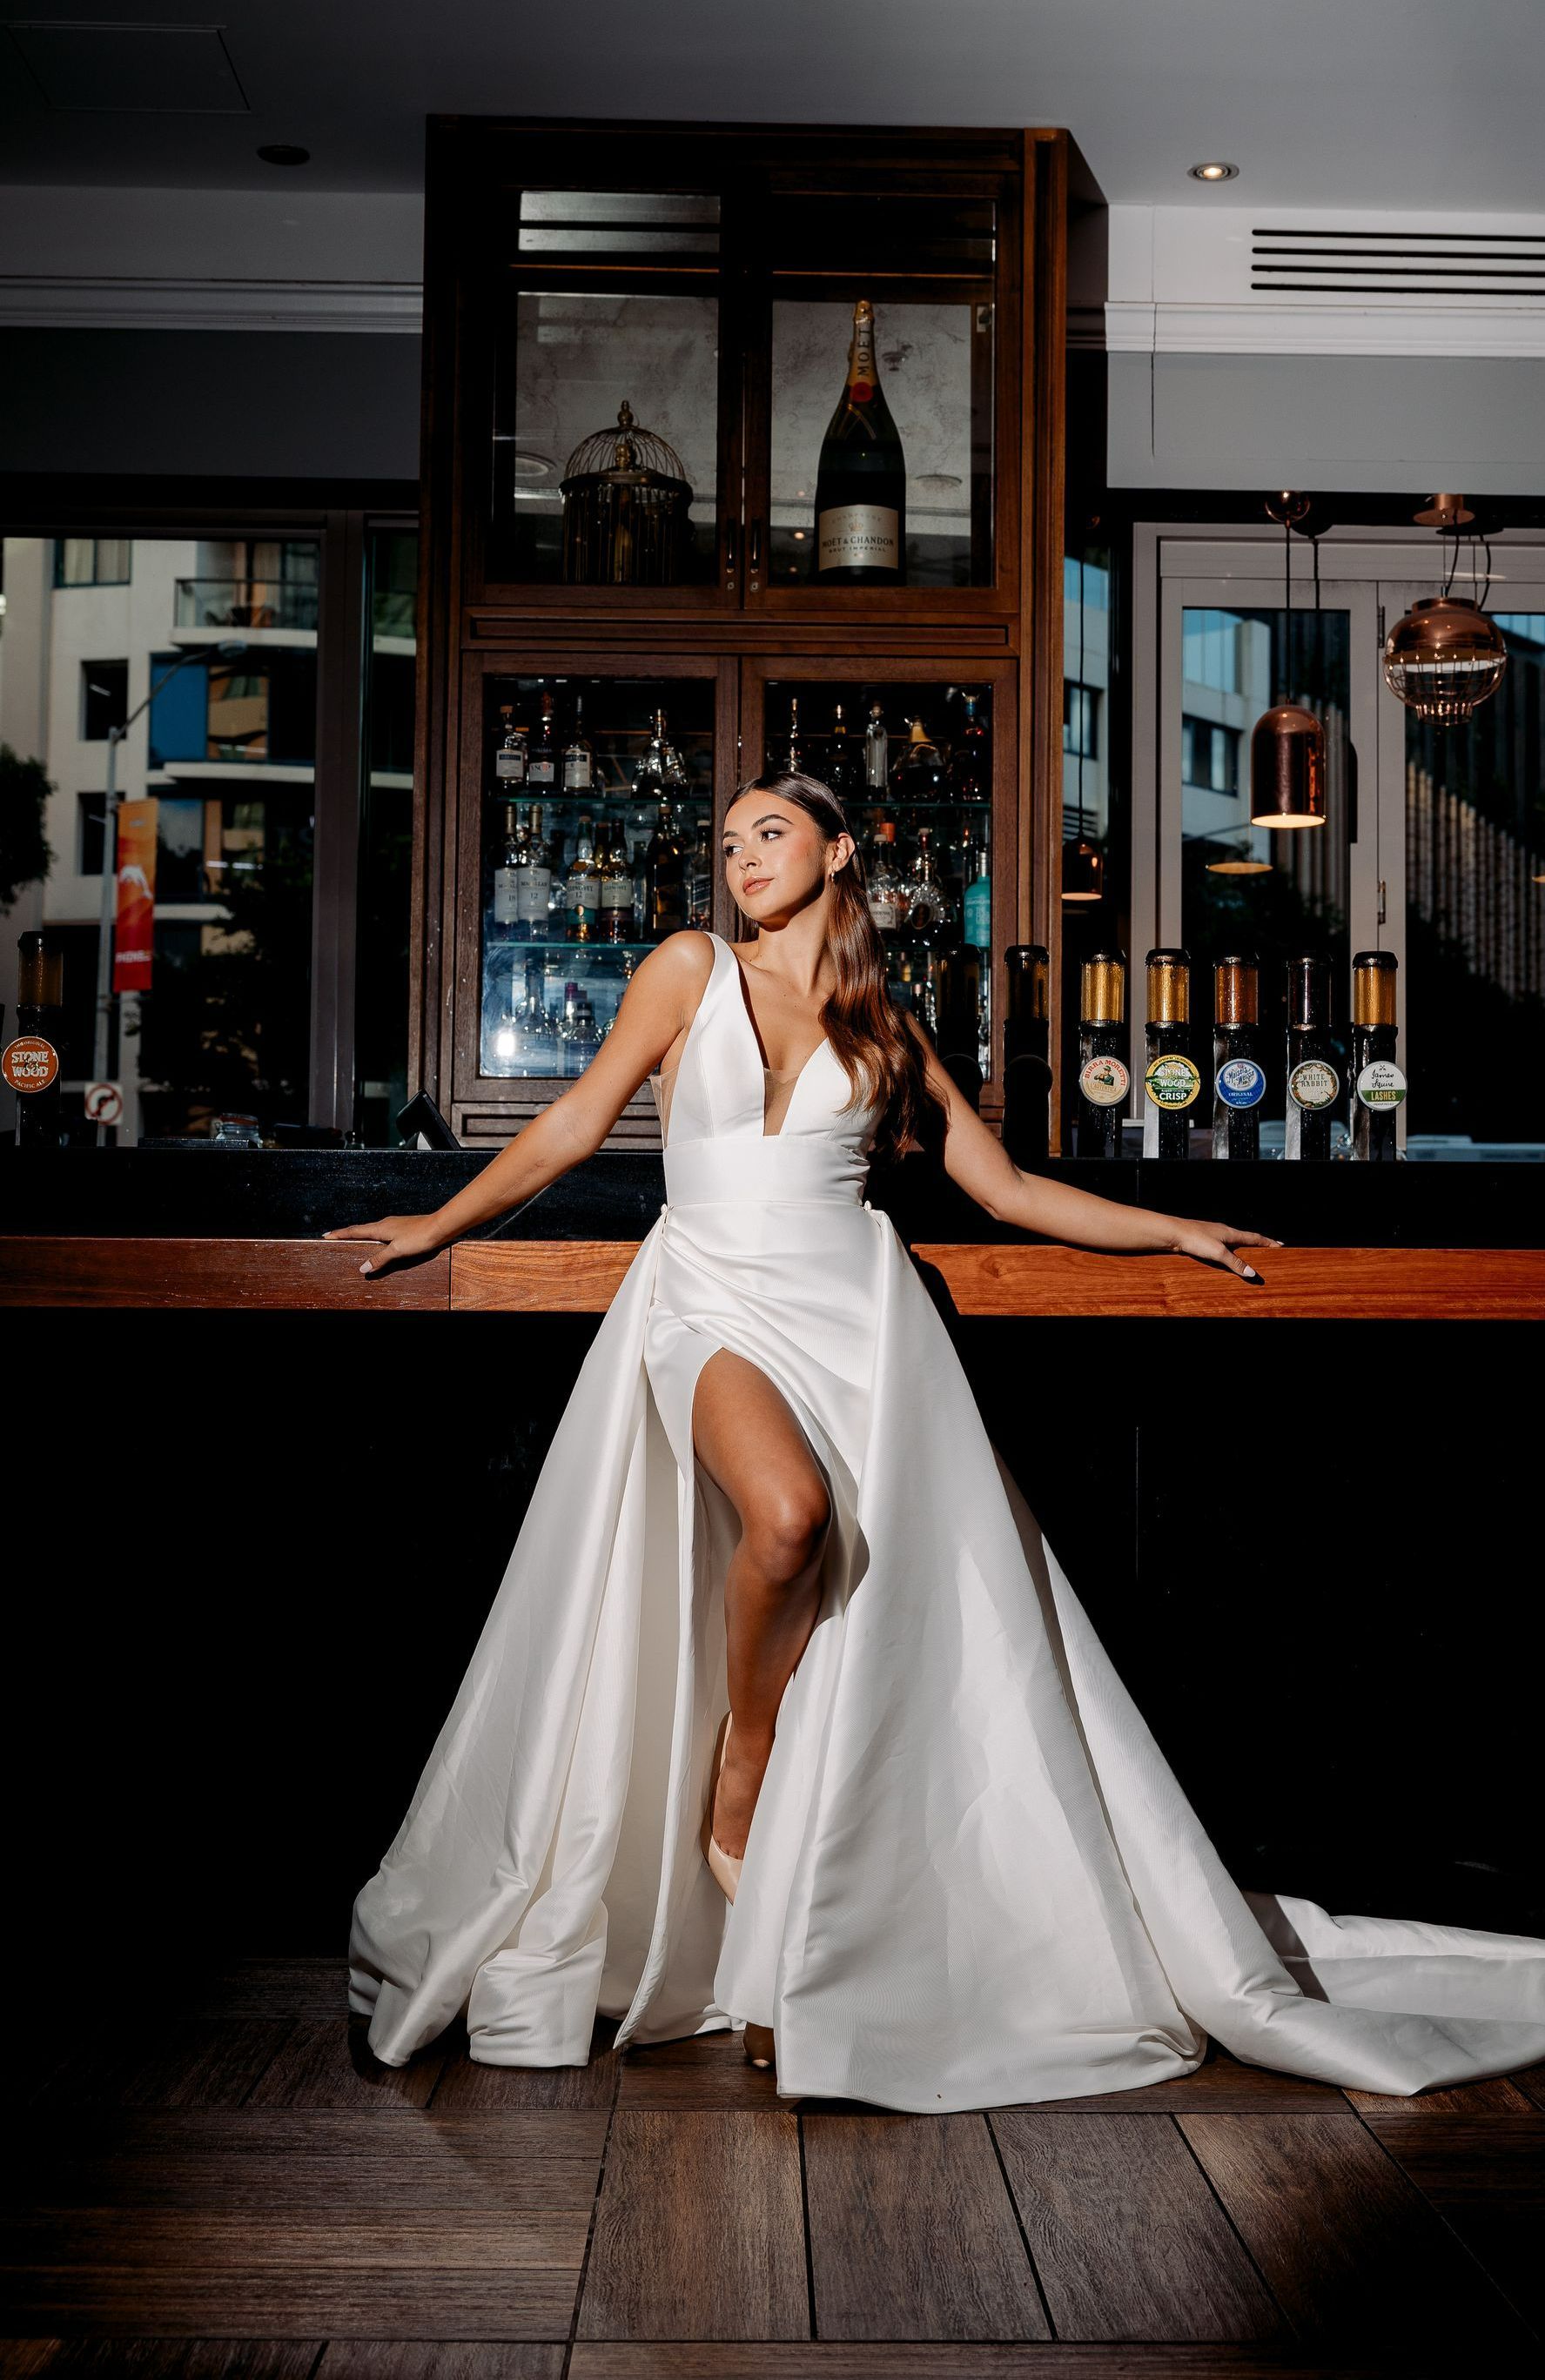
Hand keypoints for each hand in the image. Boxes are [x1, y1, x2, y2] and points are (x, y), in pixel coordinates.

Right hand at [322, 1214, 446, 1276]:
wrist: (439, 1227)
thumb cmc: (419, 1237)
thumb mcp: (397, 1250)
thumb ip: (380, 1258)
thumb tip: (363, 1268)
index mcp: (379, 1228)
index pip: (354, 1231)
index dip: (339, 1234)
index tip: (326, 1235)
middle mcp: (384, 1224)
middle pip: (360, 1229)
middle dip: (346, 1234)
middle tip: (334, 1237)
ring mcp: (393, 1224)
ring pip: (371, 1229)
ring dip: (359, 1234)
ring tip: (351, 1240)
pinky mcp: (401, 1227)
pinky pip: (381, 1231)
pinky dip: (372, 1236)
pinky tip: (377, 1240)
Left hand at [1167, 1217, 1284, 1281]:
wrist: (1173, 1233)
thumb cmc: (1195, 1239)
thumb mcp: (1218, 1253)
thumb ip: (1235, 1263)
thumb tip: (1252, 1273)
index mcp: (1231, 1233)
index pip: (1255, 1238)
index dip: (1268, 1242)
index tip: (1280, 1245)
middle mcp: (1224, 1232)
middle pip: (1246, 1238)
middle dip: (1259, 1244)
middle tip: (1270, 1248)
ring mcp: (1213, 1235)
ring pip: (1234, 1242)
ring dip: (1244, 1247)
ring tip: (1252, 1253)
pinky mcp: (1203, 1240)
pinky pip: (1222, 1246)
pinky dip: (1230, 1251)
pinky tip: (1226, 1255)